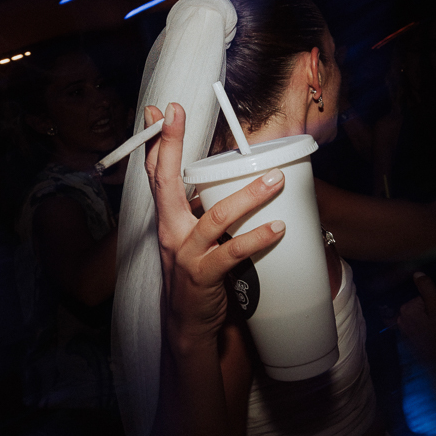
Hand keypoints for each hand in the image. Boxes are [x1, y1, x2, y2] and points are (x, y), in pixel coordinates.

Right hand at [144, 102, 286, 352]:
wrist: (188, 326)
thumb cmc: (198, 276)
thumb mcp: (194, 238)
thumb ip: (206, 210)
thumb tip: (234, 179)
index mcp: (169, 219)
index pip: (158, 173)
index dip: (157, 141)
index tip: (159, 109)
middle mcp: (171, 232)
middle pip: (166, 182)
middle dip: (169, 145)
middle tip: (177, 114)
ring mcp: (186, 254)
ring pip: (215, 217)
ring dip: (248, 196)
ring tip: (276, 180)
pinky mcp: (204, 276)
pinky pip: (233, 253)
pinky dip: (257, 238)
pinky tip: (278, 228)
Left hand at [398, 273, 435, 368]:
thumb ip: (428, 289)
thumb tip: (417, 273)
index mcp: (407, 309)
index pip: (424, 297)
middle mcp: (401, 320)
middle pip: (422, 307)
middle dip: (433, 313)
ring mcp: (404, 332)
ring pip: (423, 319)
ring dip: (432, 323)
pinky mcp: (409, 342)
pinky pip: (421, 330)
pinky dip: (428, 333)